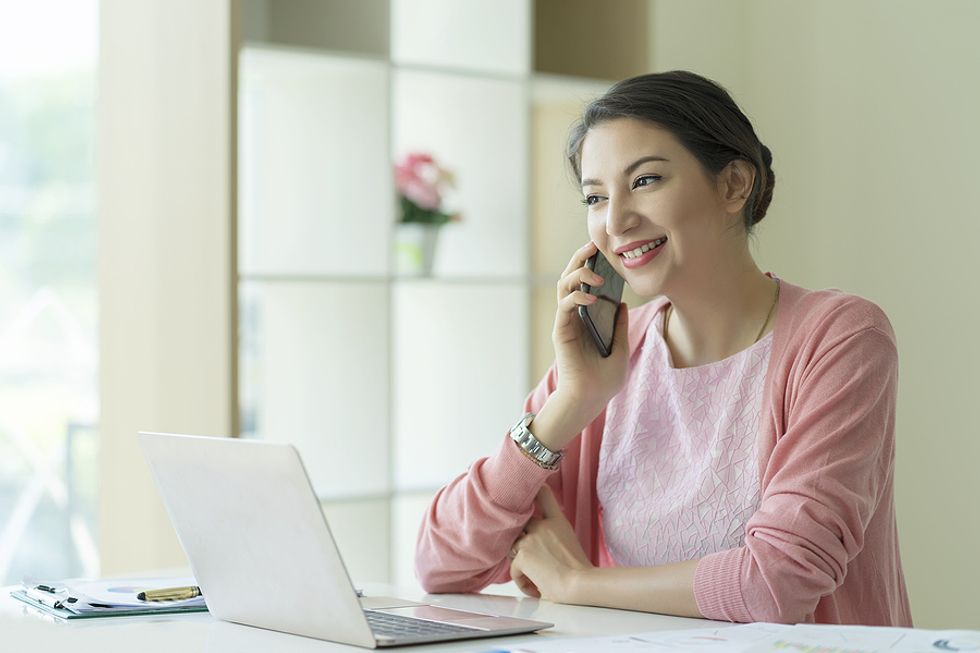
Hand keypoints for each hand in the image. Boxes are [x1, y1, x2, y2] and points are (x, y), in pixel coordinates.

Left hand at [508, 486, 592, 602]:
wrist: (580, 585)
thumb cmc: (580, 573)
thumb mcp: (570, 546)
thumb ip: (553, 538)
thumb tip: (538, 549)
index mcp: (558, 522)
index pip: (544, 495)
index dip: (534, 491)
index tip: (529, 490)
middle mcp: (543, 526)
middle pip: (521, 524)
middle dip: (521, 540)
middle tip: (532, 560)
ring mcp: (531, 538)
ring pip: (514, 547)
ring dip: (521, 564)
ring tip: (537, 579)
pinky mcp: (523, 554)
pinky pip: (513, 568)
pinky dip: (522, 581)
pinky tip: (536, 589)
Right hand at [551, 241, 629, 428]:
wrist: (591, 399)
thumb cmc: (604, 379)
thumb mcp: (621, 349)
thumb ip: (621, 326)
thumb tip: (623, 304)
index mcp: (588, 317)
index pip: (586, 284)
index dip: (592, 265)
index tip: (604, 251)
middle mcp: (574, 316)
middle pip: (571, 278)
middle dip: (580, 259)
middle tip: (593, 246)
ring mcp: (566, 322)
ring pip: (564, 287)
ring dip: (577, 274)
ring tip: (596, 272)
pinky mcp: (561, 331)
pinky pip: (564, 307)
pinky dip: (575, 298)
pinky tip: (590, 297)